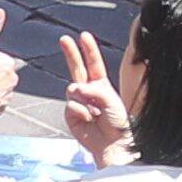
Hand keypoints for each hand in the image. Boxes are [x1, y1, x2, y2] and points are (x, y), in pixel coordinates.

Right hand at [55, 28, 127, 161]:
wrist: (112, 145)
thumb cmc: (117, 123)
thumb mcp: (110, 101)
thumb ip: (93, 90)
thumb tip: (73, 88)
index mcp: (101, 86)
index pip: (94, 64)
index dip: (89, 49)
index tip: (84, 35)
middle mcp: (89, 92)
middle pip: (77, 68)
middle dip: (71, 53)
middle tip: (64, 38)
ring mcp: (78, 103)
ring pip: (72, 90)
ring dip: (83, 100)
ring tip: (95, 113)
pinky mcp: (70, 115)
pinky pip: (70, 106)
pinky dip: (80, 112)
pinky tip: (88, 121)